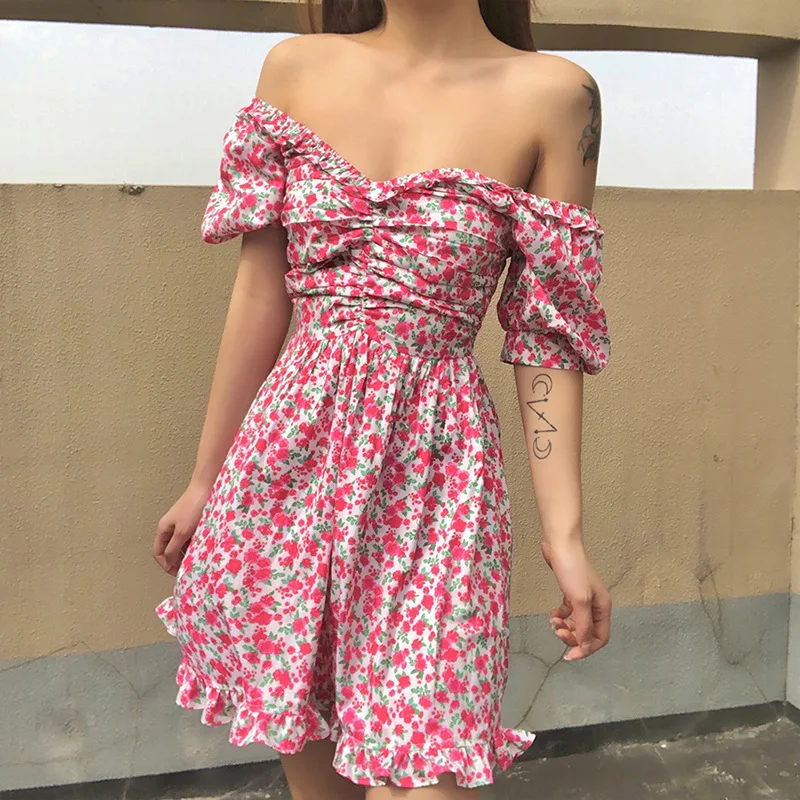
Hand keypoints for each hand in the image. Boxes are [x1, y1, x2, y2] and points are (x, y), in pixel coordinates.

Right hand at [152, 482, 209, 576]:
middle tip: (189, 569)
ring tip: (197, 559)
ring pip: (181, 544)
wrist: (207, 487)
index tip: (178, 573)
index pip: (158, 553)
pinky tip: (203, 547)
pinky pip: (190, 537)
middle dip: (177, 560)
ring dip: (187, 552)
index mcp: (163, 529)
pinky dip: (194, 544)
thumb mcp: (182, 532)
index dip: (166, 565)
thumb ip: (173, 549)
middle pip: (169, 549)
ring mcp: (181, 523)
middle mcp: (170, 527)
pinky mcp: (192, 520)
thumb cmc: (194, 508)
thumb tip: (167, 563)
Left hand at [541, 538, 610, 660]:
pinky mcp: (571, 593)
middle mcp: (596, 605)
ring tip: (553, 621)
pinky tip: (553, 614)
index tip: (570, 655)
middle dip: (572, 636)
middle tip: (558, 631)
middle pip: (587, 632)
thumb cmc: (572, 570)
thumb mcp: (579, 601)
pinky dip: (561, 616)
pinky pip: (568, 613)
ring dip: (565, 627)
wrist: (560, 546)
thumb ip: (584, 625)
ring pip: (577, 623)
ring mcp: (583, 598)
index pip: (600, 638)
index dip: (586, 649)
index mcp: (603, 607)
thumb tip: (585, 646)